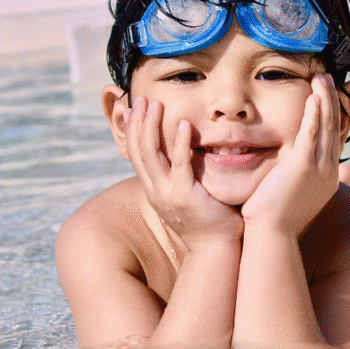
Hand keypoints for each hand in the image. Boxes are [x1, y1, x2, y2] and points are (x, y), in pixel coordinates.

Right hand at [124, 97, 243, 246]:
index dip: (133, 130)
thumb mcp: (185, 196)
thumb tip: (183, 156)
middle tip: (140, 99)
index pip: (136, 155)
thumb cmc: (207, 222)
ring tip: (155, 105)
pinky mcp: (184, 196)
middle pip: (138, 151)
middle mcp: (155, 191)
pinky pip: (179, 164)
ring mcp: (167, 194)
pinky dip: (179, 143)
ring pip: (151, 154)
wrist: (215, 249)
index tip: (135, 109)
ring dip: (152, 127)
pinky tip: (183, 125)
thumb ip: (180, 177)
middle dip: (138, 123)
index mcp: (154, 190)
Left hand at [241, 74, 340, 236]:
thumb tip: (287, 170)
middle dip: (332, 101)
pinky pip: (311, 134)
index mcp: (326, 177)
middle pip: (333, 127)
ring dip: (324, 100)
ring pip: (325, 126)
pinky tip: (313, 97)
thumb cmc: (274, 219)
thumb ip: (293, 177)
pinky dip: (314, 114)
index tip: (330, 96)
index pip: (332, 138)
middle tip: (328, 79)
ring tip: (322, 78)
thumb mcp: (290, 194)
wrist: (271, 235)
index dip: (333, 115)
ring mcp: (319, 169)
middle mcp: (328, 171)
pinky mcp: (303, 167)